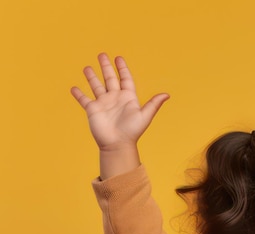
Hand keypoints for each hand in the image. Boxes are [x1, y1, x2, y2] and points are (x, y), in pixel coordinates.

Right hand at [71, 54, 168, 176]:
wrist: (117, 144)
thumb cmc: (132, 131)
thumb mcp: (145, 116)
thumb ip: (153, 104)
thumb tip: (167, 95)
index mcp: (127, 98)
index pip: (125, 79)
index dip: (122, 69)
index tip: (119, 58)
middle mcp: (115, 99)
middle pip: (110, 79)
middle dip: (106, 67)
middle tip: (102, 54)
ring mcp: (103, 104)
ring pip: (96, 86)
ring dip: (91, 77)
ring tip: (87, 68)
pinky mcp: (92, 110)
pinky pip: (84, 99)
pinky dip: (78, 94)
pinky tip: (74, 88)